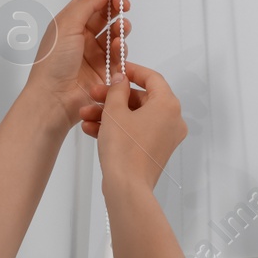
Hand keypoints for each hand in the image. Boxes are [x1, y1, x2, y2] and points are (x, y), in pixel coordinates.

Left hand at [23, 0, 132, 132]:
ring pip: (116, 32)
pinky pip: (120, 54)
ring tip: (121, 27)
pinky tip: (117, 46)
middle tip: (123, 4)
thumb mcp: (66, 25)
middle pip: (107, 13)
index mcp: (69, 22)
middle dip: (118, 5)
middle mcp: (82, 36)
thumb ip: (87, 4)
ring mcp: (94, 53)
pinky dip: (121, 47)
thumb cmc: (51, 64)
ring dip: (121, 26)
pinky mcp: (105, 70)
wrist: (54, 98)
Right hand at [83, 62, 185, 192]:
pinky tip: (92, 129)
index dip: (132, 71)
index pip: (152, 78)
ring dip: (110, 114)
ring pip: (135, 117)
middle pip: (141, 99)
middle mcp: (172, 120)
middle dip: (113, 97)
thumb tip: (121, 79)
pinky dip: (118, 129)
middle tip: (93, 95)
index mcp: (168, 105)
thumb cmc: (123, 148)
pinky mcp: (156, 151)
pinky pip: (136, 132)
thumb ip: (117, 90)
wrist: (127, 187)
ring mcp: (165, 137)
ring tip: (85, 115)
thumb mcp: (114, 112)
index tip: (116, 70)